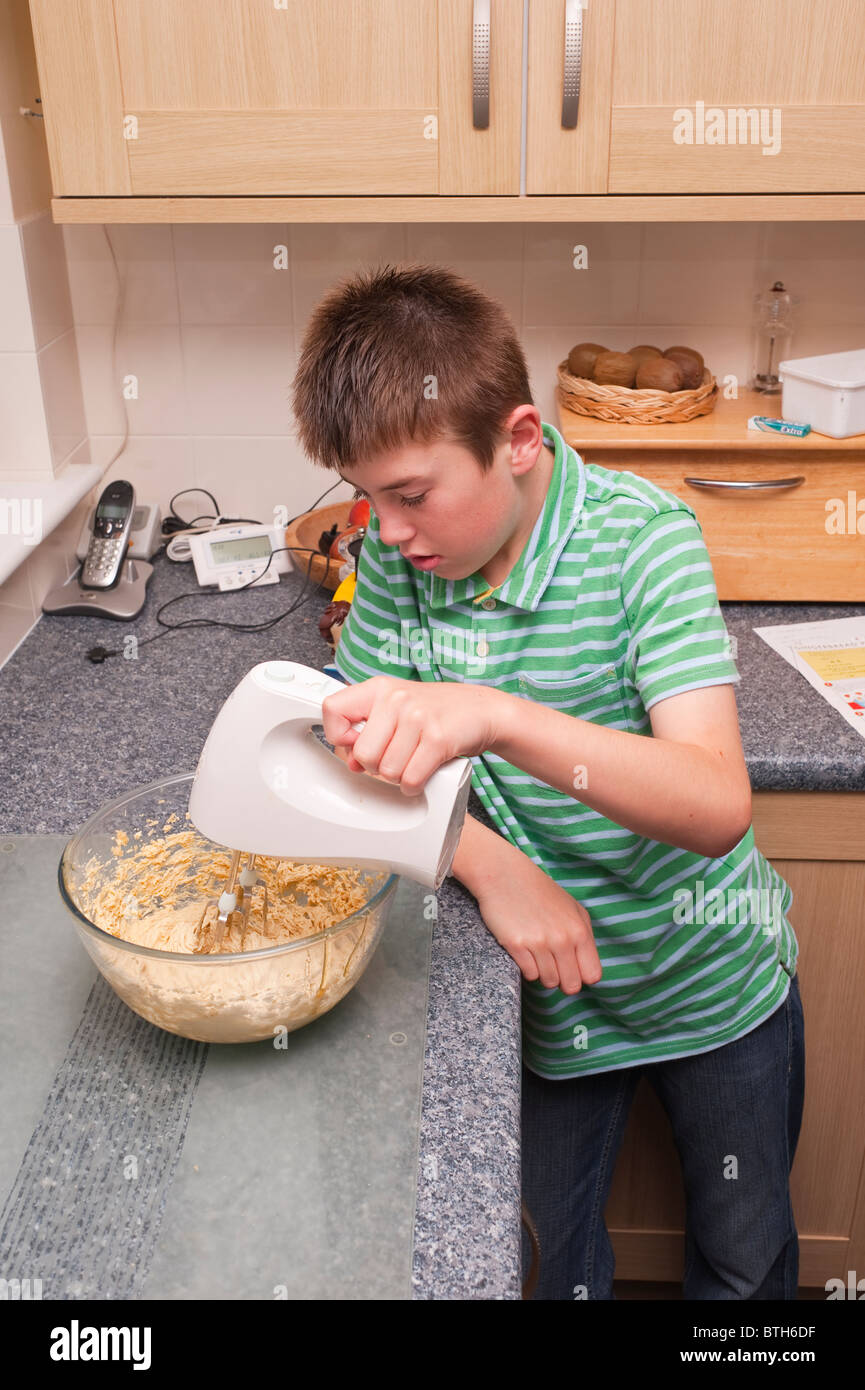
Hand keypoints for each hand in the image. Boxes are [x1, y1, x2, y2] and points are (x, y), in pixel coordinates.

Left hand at [321, 676, 501, 794]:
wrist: (482, 710)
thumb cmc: (436, 711)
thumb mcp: (397, 710)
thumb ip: (369, 732)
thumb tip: (351, 763)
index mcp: (379, 688)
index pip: (332, 709)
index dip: (338, 735)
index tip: (353, 742)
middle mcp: (396, 698)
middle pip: (363, 753)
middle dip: (376, 766)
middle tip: (393, 757)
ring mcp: (417, 717)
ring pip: (386, 771)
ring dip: (398, 777)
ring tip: (412, 761)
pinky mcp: (438, 739)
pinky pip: (410, 779)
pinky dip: (414, 786)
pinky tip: (422, 773)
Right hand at [474, 849, 602, 994]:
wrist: (504, 875)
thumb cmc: (539, 891)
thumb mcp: (572, 908)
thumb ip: (584, 937)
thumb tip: (587, 968)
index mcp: (580, 931)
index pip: (592, 975)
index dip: (582, 976)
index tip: (573, 969)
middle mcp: (562, 940)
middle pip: (571, 985)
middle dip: (563, 980)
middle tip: (553, 965)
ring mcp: (539, 944)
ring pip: (548, 982)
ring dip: (543, 972)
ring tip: (537, 952)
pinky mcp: (517, 946)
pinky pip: (529, 974)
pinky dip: (527, 967)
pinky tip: (524, 950)